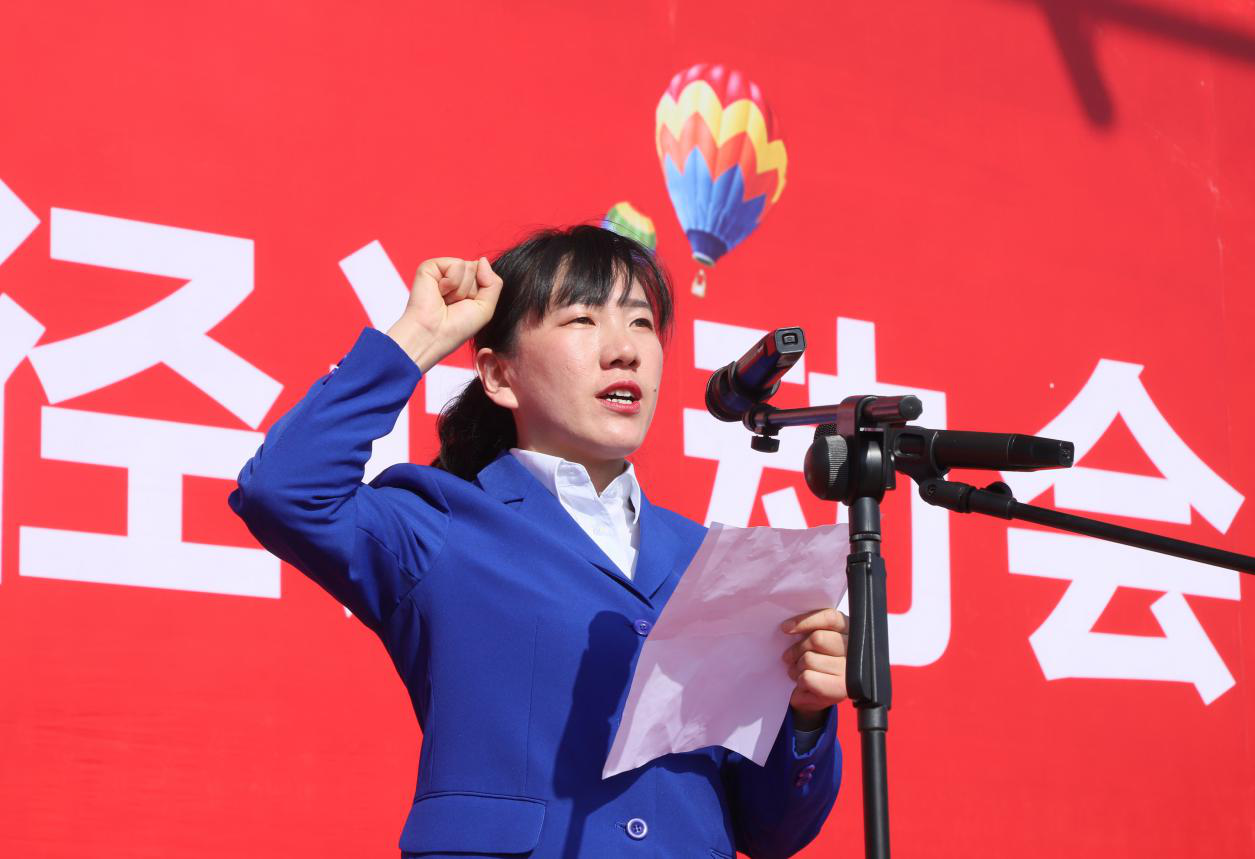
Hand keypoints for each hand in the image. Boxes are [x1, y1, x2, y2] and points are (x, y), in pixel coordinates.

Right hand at [387, 256, 503, 371]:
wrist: (433, 334)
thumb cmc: (456, 327)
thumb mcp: (485, 308)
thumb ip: (493, 283)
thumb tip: (482, 260)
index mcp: (467, 286)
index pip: (486, 274)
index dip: (481, 292)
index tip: (466, 307)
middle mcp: (454, 277)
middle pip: (478, 269)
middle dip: (471, 290)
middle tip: (454, 305)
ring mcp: (442, 271)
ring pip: (470, 266)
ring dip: (461, 289)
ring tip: (445, 300)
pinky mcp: (430, 267)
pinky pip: (457, 264)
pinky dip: (451, 282)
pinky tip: (439, 293)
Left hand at [781, 608, 849, 728]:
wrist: (818, 696)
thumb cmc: (816, 664)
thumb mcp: (816, 643)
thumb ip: (810, 630)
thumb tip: (788, 627)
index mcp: (850, 631)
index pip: (830, 618)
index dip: (806, 621)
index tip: (786, 628)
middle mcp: (856, 650)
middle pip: (817, 638)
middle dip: (797, 648)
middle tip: (789, 656)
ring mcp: (850, 671)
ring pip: (810, 659)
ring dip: (797, 667)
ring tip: (799, 671)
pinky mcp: (841, 689)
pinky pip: (808, 677)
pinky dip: (800, 681)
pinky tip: (804, 684)